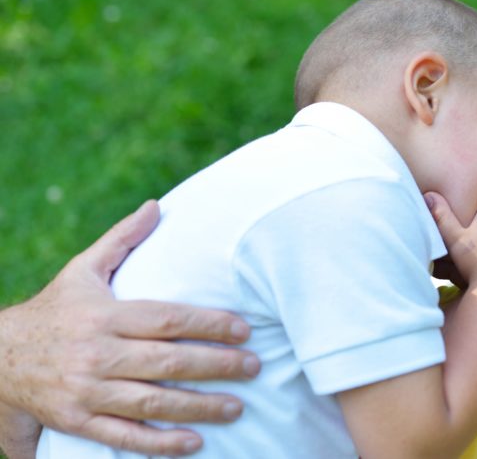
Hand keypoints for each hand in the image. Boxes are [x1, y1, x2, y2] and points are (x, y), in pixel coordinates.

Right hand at [0, 201, 260, 455]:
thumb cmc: (55, 310)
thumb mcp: (83, 270)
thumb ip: (122, 240)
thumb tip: (156, 207)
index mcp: (104, 315)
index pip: (166, 318)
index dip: (208, 324)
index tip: (244, 329)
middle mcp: (97, 353)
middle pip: (166, 361)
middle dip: (216, 365)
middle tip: (254, 367)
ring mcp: (87, 391)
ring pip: (151, 402)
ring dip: (198, 407)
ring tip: (237, 407)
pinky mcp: (77, 422)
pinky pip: (123, 437)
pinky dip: (159, 444)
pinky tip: (194, 443)